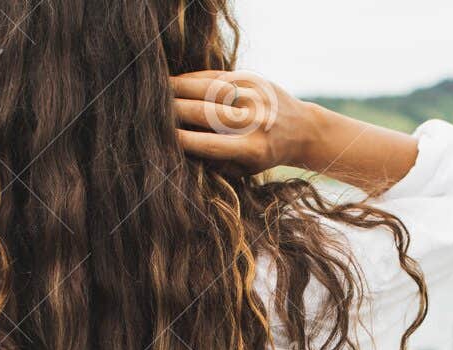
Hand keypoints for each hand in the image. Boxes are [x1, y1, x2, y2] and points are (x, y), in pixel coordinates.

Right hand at [171, 70, 418, 193]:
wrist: (301, 129)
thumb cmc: (265, 155)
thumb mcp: (244, 169)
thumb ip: (215, 161)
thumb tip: (178, 150)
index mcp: (252, 148)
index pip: (208, 144)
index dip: (181, 140)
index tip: (159, 139)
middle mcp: (254, 120)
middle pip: (204, 113)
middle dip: (174, 112)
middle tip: (151, 113)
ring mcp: (254, 95)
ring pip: (208, 89)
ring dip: (179, 88)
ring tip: (158, 92)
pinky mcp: (252, 78)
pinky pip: (216, 76)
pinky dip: (194, 78)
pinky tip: (177, 82)